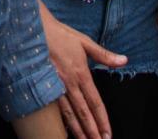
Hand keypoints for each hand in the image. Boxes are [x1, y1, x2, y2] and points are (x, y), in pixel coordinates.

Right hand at [38, 3, 124, 138]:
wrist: (34, 29)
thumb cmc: (60, 34)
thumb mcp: (84, 42)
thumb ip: (104, 55)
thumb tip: (124, 60)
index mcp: (81, 73)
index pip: (95, 102)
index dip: (102, 119)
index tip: (108, 133)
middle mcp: (68, 83)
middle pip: (83, 112)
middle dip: (92, 130)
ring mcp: (55, 86)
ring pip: (68, 114)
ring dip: (78, 130)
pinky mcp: (44, 87)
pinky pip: (55, 108)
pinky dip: (61, 121)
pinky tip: (66, 131)